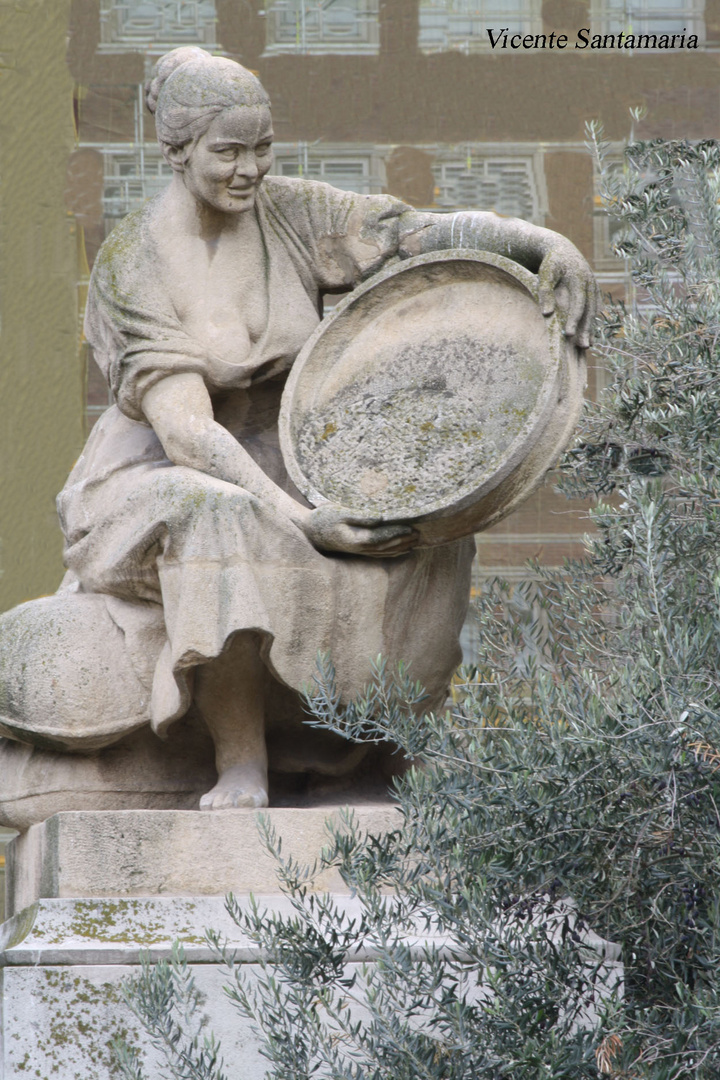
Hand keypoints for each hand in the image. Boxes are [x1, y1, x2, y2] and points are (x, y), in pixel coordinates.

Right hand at [302, 503, 418, 557]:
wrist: (310, 532)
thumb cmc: (324, 519)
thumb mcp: (339, 512)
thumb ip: (361, 516)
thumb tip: (380, 517)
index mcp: (356, 540)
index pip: (382, 537)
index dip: (397, 533)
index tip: (410, 527)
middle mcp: (360, 549)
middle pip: (387, 547)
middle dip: (404, 540)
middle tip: (419, 534)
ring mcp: (360, 552)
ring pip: (385, 552)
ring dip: (402, 547)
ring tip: (416, 541)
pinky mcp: (359, 551)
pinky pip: (380, 554)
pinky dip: (393, 552)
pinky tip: (403, 549)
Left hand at [537, 240, 597, 349]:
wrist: (562, 249)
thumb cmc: (550, 264)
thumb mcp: (545, 274)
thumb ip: (545, 292)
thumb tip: (546, 314)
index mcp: (578, 278)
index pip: (578, 303)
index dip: (574, 319)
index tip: (569, 335)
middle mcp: (590, 283)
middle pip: (589, 309)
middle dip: (586, 328)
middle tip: (583, 347)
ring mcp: (594, 286)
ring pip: (594, 310)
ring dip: (591, 328)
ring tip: (587, 346)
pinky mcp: (593, 290)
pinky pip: (594, 308)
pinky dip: (592, 321)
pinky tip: (589, 335)